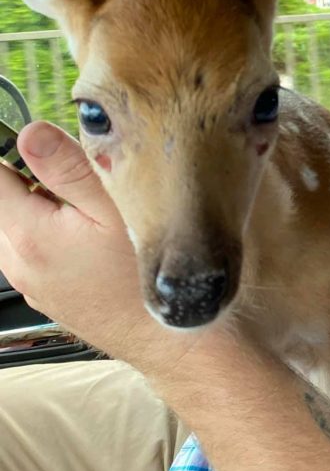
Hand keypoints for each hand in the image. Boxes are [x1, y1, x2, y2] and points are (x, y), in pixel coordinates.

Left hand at [0, 121, 204, 378]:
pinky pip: (30, 251)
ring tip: (88, 211)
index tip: (40, 149)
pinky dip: (49, 234)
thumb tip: (30, 133)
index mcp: (30, 234)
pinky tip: (90, 239)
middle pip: (1, 202)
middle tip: (80, 182)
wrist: (172, 337)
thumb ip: (68, 168)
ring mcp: (30, 283)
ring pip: (15, 227)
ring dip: (39, 208)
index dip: (10, 151)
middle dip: (29, 180)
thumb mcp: (116, 208)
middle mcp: (19, 263)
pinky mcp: (45, 294)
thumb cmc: (150, 275)